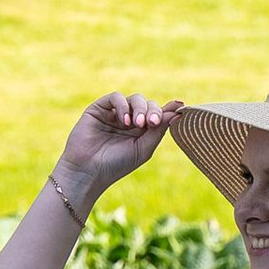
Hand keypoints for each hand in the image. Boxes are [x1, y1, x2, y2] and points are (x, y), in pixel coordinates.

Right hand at [58, 92, 176, 197]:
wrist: (88, 171)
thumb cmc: (116, 165)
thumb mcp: (143, 149)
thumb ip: (158, 130)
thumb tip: (177, 112)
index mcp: (141, 131)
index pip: (157, 114)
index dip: (168, 109)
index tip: (180, 106)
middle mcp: (128, 120)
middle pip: (148, 104)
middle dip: (153, 111)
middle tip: (151, 123)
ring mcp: (114, 114)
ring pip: (134, 99)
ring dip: (139, 108)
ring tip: (137, 124)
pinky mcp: (99, 109)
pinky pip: (115, 97)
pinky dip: (123, 105)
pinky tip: (124, 121)